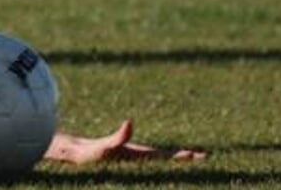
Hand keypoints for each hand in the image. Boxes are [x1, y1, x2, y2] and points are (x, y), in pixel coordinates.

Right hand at [47, 120, 206, 165]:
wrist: (75, 158)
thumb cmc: (90, 156)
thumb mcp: (105, 146)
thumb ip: (119, 137)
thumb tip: (130, 123)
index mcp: (139, 158)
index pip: (166, 156)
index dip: (182, 156)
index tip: (200, 156)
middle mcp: (139, 158)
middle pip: (166, 157)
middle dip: (183, 157)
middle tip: (204, 156)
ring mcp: (133, 156)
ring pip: (158, 156)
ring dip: (173, 156)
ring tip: (189, 155)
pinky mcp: (126, 152)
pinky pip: (147, 153)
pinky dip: (158, 152)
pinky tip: (160, 153)